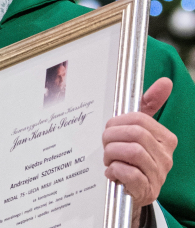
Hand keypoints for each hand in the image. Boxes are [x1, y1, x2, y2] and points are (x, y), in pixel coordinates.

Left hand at [102, 78, 177, 227]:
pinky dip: (114, 170)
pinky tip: (112, 171)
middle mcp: (166, 157)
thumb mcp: (139, 130)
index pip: (139, 119)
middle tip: (105, 144)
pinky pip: (129, 174)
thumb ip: (149, 105)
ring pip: (132, 152)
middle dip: (112, 137)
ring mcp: (158, 175)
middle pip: (134, 134)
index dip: (117, 122)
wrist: (132, 190)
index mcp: (166, 139)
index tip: (110, 129)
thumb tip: (166, 82)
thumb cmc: (132, 156)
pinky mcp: (147, 191)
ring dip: (111, 154)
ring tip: (109, 158)